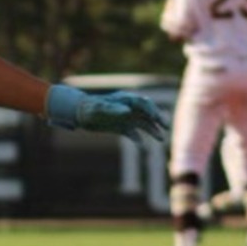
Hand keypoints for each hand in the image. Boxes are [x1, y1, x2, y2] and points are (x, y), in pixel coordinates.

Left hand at [46, 86, 169, 143]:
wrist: (79, 114)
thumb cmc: (89, 108)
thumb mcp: (100, 108)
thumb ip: (113, 109)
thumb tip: (127, 110)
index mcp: (126, 100)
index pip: (143, 103)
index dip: (151, 110)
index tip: (156, 118)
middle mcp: (129, 108)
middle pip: (148, 113)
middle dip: (158, 119)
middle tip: (166, 127)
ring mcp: (126, 118)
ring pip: (143, 124)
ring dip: (152, 130)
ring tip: (161, 139)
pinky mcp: (121, 127)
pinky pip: (133, 133)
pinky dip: (137, 138)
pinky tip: (140, 145)